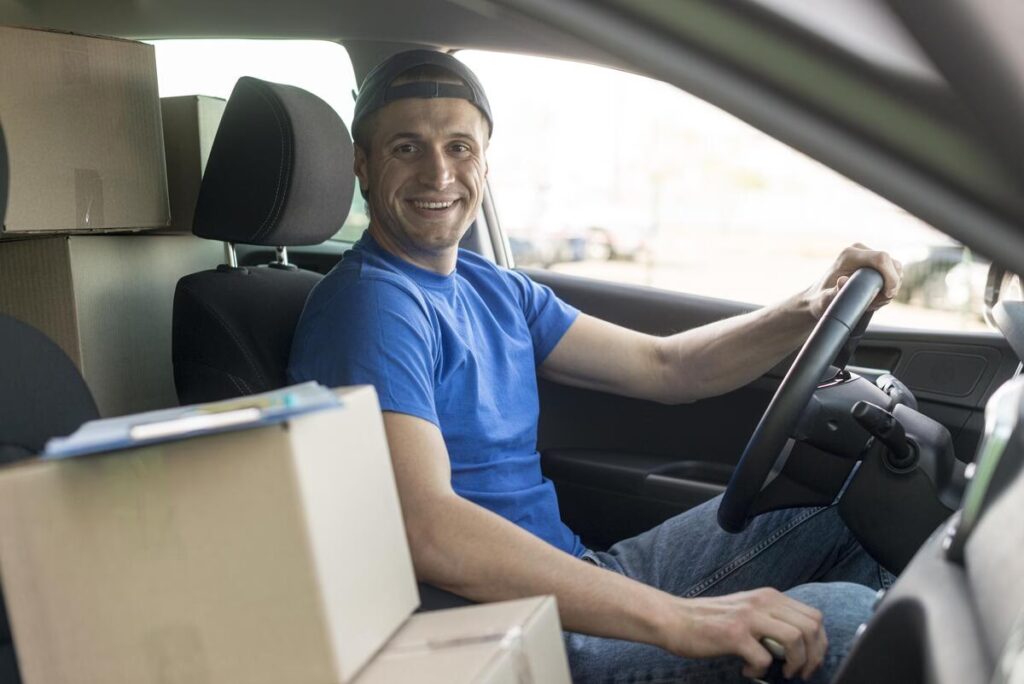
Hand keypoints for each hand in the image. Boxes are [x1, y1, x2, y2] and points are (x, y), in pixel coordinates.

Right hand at [657, 588, 826, 679]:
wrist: (674, 618)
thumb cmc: (710, 620)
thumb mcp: (747, 610)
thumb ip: (771, 618)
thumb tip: (799, 644)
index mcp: (768, 596)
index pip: (814, 616)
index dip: (819, 643)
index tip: (810, 660)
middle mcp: (762, 602)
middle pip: (811, 627)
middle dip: (813, 656)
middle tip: (800, 672)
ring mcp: (748, 617)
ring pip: (795, 639)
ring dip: (795, 663)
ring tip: (781, 672)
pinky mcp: (733, 635)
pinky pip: (764, 659)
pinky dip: (760, 671)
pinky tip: (748, 670)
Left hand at [804, 243, 902, 319]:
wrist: (818, 297)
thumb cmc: (820, 299)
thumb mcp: (825, 300)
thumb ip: (833, 293)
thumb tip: (843, 281)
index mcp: (849, 255)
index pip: (882, 258)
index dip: (891, 277)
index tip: (888, 294)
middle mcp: (859, 250)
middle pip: (893, 263)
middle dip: (891, 285)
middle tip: (877, 302)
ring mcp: (868, 254)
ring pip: (896, 269)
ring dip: (890, 287)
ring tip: (872, 301)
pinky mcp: (874, 262)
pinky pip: (893, 272)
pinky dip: (889, 286)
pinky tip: (875, 296)